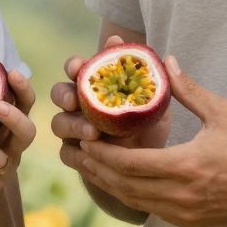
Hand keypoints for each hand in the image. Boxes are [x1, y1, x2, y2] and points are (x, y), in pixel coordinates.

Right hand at [50, 37, 172, 171]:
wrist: (146, 167)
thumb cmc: (148, 127)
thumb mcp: (155, 105)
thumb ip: (155, 83)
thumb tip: (168, 59)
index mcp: (95, 86)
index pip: (77, 69)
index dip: (74, 65)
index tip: (79, 67)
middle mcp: (78, 105)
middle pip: (59, 92)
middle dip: (64, 94)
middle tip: (74, 100)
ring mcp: (72, 130)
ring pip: (58, 123)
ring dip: (73, 125)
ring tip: (93, 132)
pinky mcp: (74, 155)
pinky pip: (66, 152)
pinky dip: (76, 153)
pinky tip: (90, 155)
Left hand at [70, 56, 226, 226]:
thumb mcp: (222, 113)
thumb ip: (189, 90)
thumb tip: (166, 61)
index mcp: (187, 167)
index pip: (130, 163)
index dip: (103, 153)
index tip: (85, 138)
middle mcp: (182, 196)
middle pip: (124, 185)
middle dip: (96, 168)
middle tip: (75, 152)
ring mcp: (185, 213)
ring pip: (134, 200)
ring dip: (109, 183)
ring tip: (89, 166)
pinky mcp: (190, 222)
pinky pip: (150, 209)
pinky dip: (130, 195)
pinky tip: (119, 181)